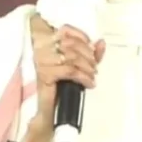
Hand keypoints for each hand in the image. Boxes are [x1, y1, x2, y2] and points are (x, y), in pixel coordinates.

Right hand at [27, 14, 104, 139]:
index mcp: (45, 42)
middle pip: (71, 44)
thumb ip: (89, 53)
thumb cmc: (61, 88)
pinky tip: (89, 83)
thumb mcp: (78, 67)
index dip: (82, 37)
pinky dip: (84, 77)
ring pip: (72, 57)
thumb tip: (101, 42)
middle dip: (88, 56)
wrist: (50, 111)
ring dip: (88, 67)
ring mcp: (41, 61)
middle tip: (94, 68)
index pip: (65, 30)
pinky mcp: (44, 74)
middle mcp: (41, 49)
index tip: (92, 49)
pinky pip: (70, 71)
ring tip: (92, 77)